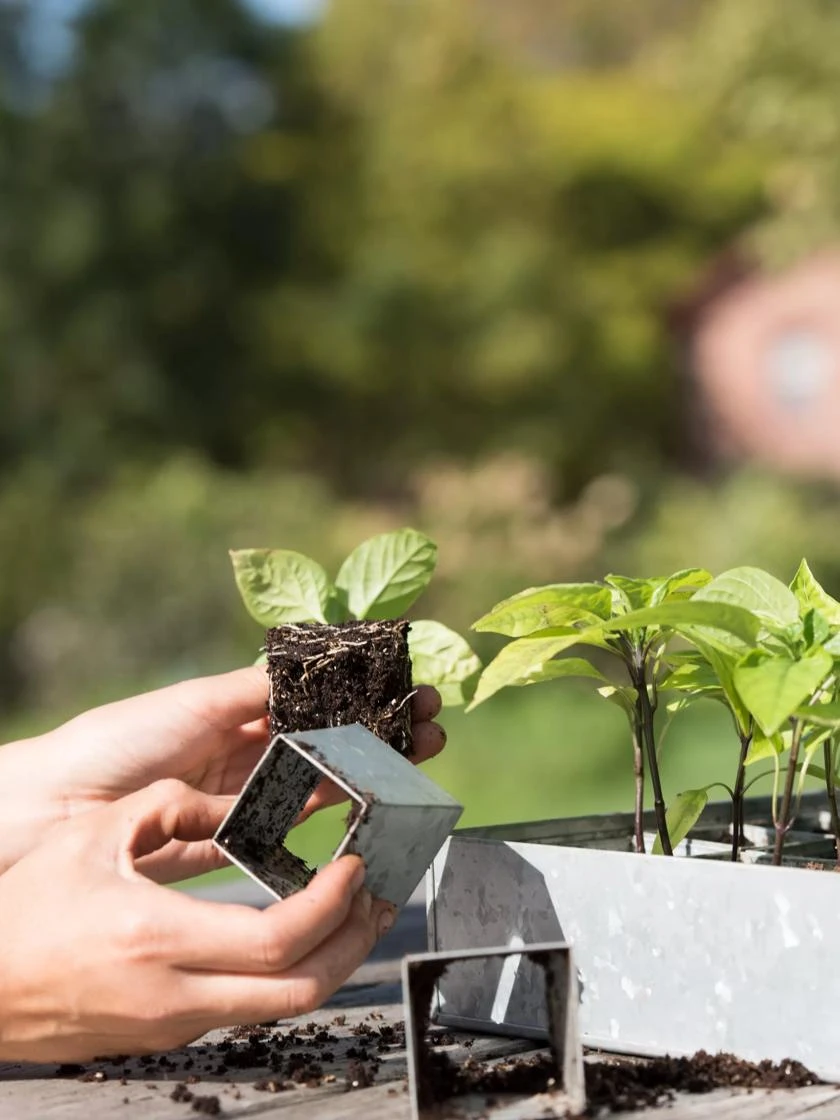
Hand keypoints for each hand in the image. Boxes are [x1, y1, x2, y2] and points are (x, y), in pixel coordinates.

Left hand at [0, 667, 444, 877]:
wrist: (56, 810)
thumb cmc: (119, 743)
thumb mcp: (196, 702)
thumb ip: (258, 688)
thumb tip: (316, 659)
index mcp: (236, 708)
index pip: (315, 696)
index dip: (361, 690)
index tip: (404, 683)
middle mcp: (246, 749)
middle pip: (328, 737)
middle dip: (380, 728)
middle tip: (430, 722)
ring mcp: (243, 793)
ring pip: (320, 777)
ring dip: (369, 766)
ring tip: (416, 755)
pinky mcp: (233, 837)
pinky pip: (290, 822)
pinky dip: (330, 809)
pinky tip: (365, 800)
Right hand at [0, 781, 394, 1061]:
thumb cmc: (26, 910)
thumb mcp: (96, 836)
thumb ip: (170, 804)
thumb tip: (231, 800)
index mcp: (159, 939)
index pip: (280, 940)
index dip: (332, 906)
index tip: (354, 869)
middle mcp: (175, 995)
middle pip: (301, 989)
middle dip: (355, 942)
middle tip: (378, 899)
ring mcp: (174, 1024)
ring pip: (281, 1007)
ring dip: (330, 959)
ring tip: (354, 914)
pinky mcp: (168, 1034)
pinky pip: (248, 1007)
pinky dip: (288, 971)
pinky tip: (297, 933)